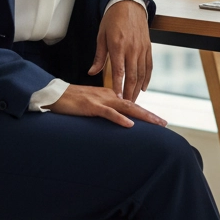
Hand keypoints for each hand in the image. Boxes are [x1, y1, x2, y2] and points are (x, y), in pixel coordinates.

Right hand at [47, 84, 166, 127]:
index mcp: (109, 95)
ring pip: (126, 107)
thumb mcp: (91, 105)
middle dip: (150, 115)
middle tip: (164, 123)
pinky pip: (108, 113)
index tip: (157, 121)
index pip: (130, 105)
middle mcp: (108, 95)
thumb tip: (116, 118)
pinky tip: (129, 124)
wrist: (54, 95)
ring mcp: (100, 100)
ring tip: (155, 123)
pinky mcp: (90, 106)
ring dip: (142, 116)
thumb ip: (104, 110)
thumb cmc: (71, 102)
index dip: (144, 113)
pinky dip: (119, 118)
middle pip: (133, 105)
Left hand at [88, 0, 151, 101]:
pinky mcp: (148, 47)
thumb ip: (99, 56)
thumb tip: (91, 72)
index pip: (118, 71)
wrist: (129, 4)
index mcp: (118, 46)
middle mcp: (132, 48)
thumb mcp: (101, 36)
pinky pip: (149, 66)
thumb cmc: (112, 19)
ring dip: (138, 88)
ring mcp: (142, 48)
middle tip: (126, 106)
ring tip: (133, 100)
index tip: (116, 99)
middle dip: (129, 92)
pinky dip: (147, 78)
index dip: (118, 86)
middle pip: (132, 76)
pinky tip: (144, 87)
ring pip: (142, 73)